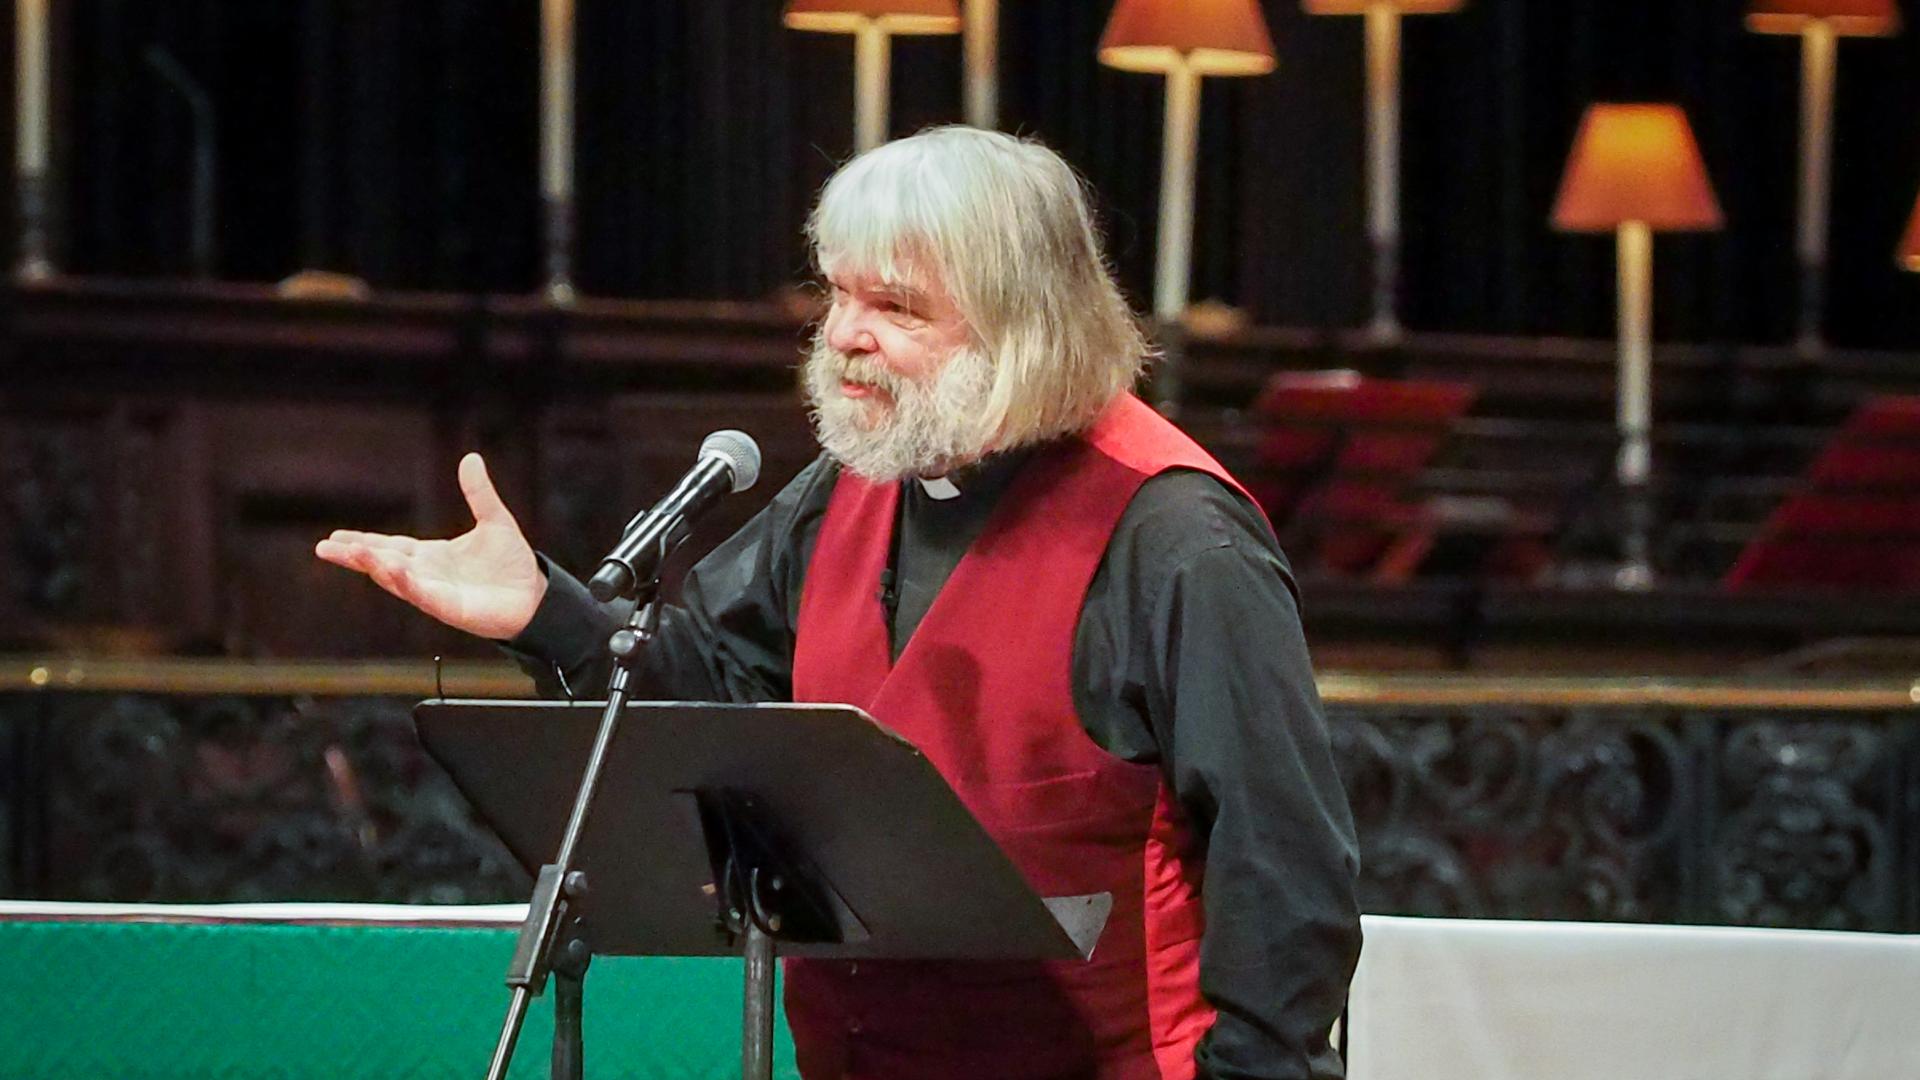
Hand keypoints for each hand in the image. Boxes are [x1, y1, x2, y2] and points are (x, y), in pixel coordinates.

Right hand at [315, 453, 546, 639]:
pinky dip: (406, 584)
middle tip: (324, 548)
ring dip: (374, 566)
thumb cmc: (512, 565)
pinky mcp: (450, 608)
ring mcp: (436, 592)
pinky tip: (390, 571)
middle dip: (356, 556)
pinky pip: (423, 595)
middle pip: (383, 563)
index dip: (364, 542)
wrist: (537, 597)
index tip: (335, 537)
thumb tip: (471, 458)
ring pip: (397, 580)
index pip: (391, 546)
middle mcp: (428, 575)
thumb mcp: (495, 520)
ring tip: (351, 553)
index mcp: (432, 556)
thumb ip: (479, 493)